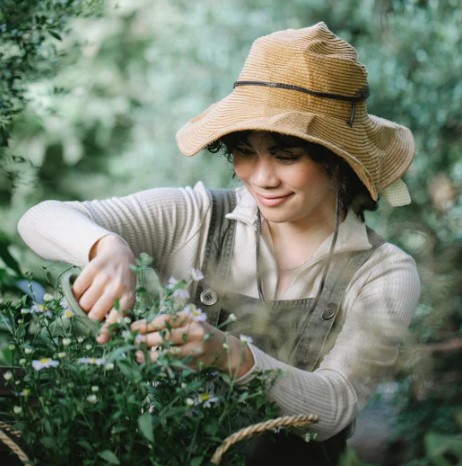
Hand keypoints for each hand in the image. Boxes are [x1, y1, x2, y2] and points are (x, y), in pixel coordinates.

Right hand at [72, 234, 135, 342]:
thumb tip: (101, 339)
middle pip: (94, 314)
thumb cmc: (123, 282)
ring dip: (81, 306)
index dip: (106, 331)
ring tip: (87, 302)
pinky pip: (76, 289)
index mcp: (129, 297)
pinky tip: (83, 291)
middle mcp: (118, 287)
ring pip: (83, 303)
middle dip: (89, 319)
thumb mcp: (127, 297)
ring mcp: (105, 277)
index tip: (99, 339)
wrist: (120, 254)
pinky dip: (76, 293)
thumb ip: (117, 315)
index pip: (115, 319)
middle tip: (89, 316)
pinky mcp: (92, 268)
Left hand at [131, 311, 254, 377]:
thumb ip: (169, 324)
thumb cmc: (200, 332)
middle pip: (166, 337)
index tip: (133, 328)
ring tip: (138, 356)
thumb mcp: (188, 322)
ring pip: (169, 354)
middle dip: (146, 340)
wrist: (223, 349)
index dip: (146, 325)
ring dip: (151, 356)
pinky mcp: (194, 365)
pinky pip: (174, 365)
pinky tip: (151, 363)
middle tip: (134, 342)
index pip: (164, 320)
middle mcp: (194, 333)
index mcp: (190, 319)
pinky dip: (161, 364)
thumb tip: (141, 329)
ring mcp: (195, 350)